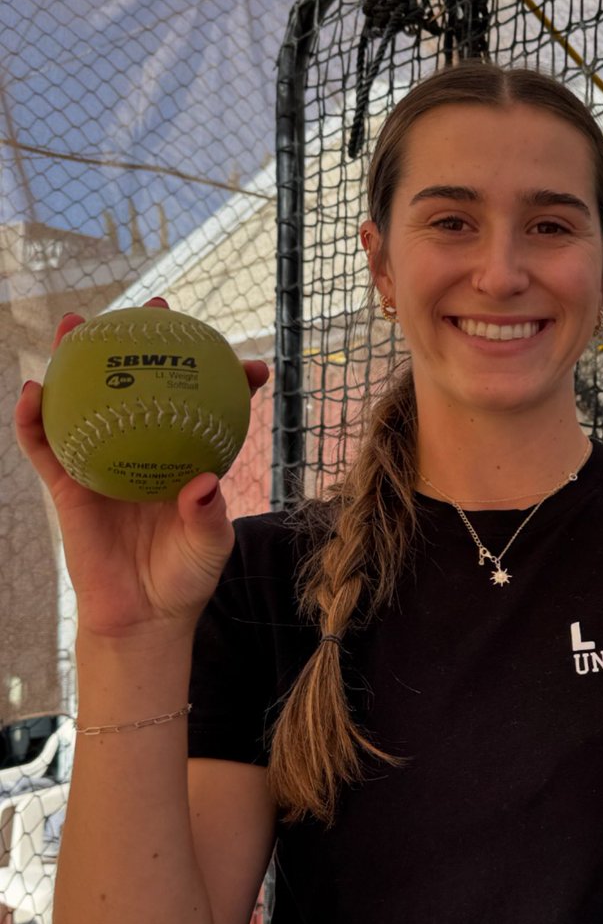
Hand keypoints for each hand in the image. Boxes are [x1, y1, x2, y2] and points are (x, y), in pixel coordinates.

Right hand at [15, 299, 269, 643]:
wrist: (142, 615)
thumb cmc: (184, 577)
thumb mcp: (208, 546)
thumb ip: (207, 515)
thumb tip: (204, 481)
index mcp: (184, 456)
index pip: (206, 407)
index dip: (225, 380)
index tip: (249, 364)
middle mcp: (144, 448)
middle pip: (142, 385)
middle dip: (145, 343)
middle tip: (154, 307)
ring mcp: (103, 462)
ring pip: (86, 402)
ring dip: (76, 361)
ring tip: (76, 324)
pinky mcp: (68, 485)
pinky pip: (46, 447)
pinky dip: (34, 419)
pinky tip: (33, 391)